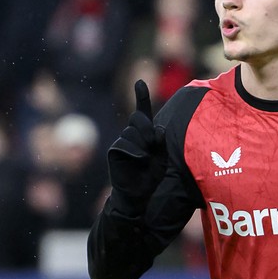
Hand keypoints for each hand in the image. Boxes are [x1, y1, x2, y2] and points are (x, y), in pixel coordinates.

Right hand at [106, 80, 166, 216]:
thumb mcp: (163, 156)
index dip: (140, 96)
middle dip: (147, 127)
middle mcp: (131, 135)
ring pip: (131, 131)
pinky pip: (123, 144)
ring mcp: (121, 142)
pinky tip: (140, 160)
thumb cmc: (152, 176)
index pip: (142, 111)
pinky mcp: (114, 152)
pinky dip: (135, 151)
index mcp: (144, 133)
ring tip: (147, 158)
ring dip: (143, 143)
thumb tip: (158, 129)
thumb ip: (160, 141)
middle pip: (137, 118)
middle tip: (155, 141)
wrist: (138, 196)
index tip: (140, 82)